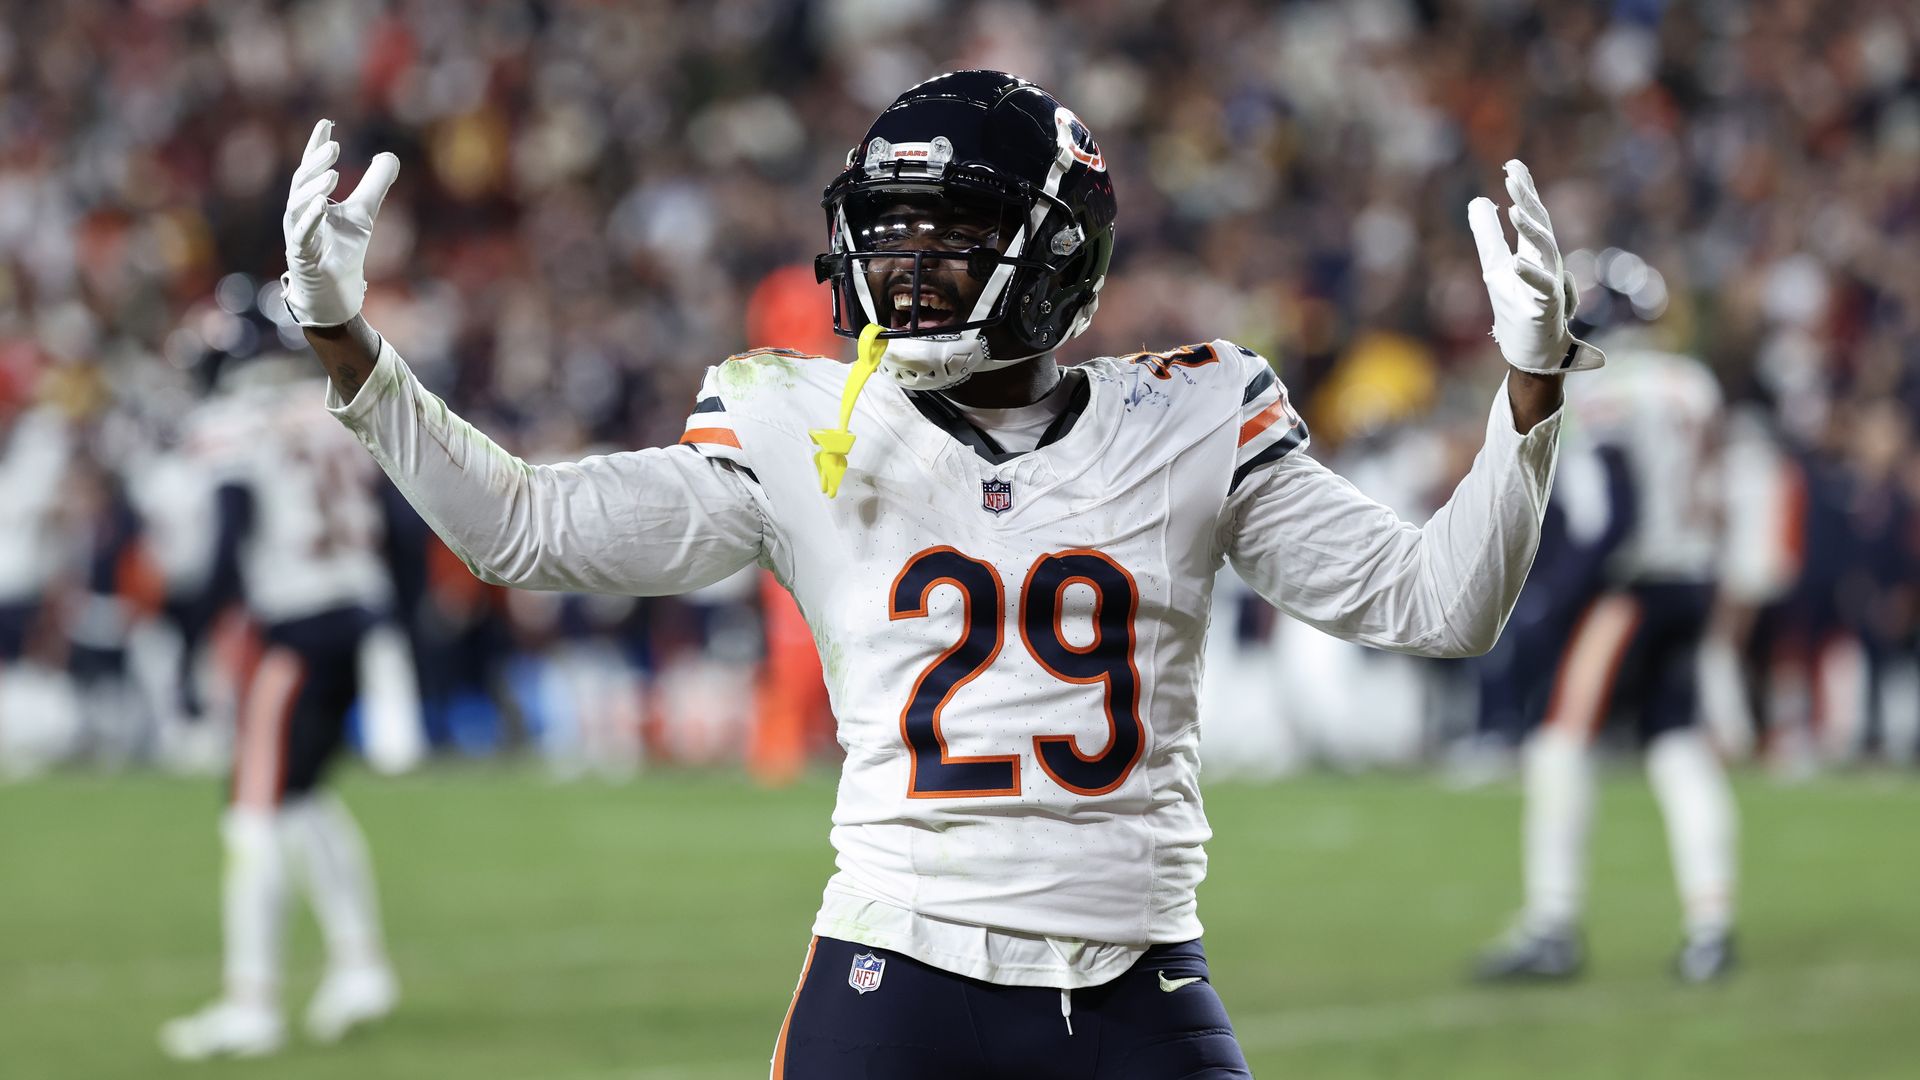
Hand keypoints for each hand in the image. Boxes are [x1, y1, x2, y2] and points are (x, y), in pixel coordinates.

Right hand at [281, 119, 399, 327]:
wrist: (337, 292)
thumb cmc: (344, 251)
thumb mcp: (364, 213)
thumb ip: (374, 185)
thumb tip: (389, 156)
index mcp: (311, 200)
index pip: (311, 168)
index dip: (316, 146)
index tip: (326, 123)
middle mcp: (299, 213)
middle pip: (302, 182)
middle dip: (316, 163)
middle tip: (334, 146)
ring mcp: (297, 233)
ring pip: (298, 205)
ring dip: (314, 188)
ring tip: (333, 173)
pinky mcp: (301, 255)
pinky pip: (302, 234)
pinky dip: (311, 218)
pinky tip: (322, 205)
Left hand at [1468, 160, 1603, 373]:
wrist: (1531, 352)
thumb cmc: (1517, 308)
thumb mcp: (1495, 267)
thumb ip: (1489, 236)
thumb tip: (1478, 200)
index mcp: (1534, 253)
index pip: (1532, 215)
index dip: (1524, 190)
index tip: (1511, 165)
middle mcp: (1547, 264)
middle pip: (1540, 225)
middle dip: (1528, 199)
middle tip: (1513, 176)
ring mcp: (1551, 284)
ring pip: (1546, 250)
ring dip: (1531, 229)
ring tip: (1514, 210)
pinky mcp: (1548, 308)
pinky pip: (1543, 288)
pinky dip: (1531, 275)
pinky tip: (1516, 262)